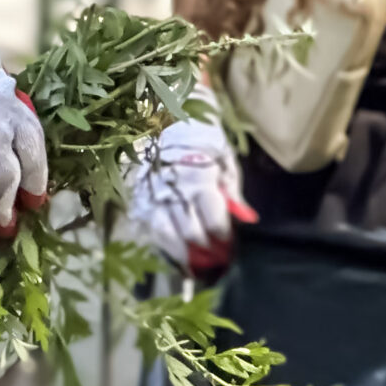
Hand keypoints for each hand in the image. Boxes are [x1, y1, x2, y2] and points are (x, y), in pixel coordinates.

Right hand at [123, 94, 253, 275]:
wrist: (164, 116)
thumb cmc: (202, 139)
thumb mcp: (224, 160)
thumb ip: (233, 192)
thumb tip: (247, 219)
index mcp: (198, 180)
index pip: (213, 221)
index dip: (224, 239)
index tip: (231, 249)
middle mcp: (173, 191)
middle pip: (190, 233)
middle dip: (206, 252)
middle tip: (217, 265)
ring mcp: (152, 196)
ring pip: (166, 236)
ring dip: (183, 255)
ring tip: (195, 269)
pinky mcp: (137, 198)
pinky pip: (149, 228)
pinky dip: (163, 245)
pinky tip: (174, 254)